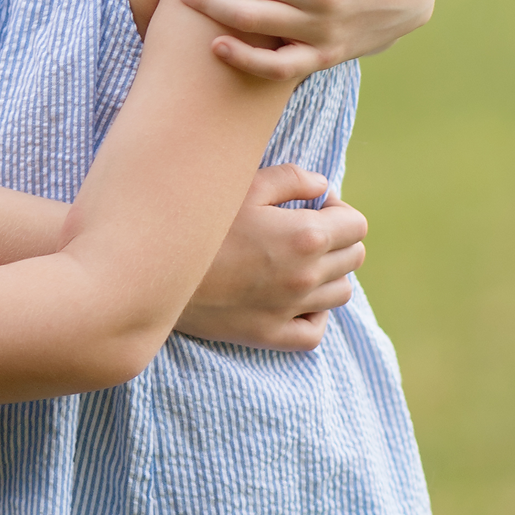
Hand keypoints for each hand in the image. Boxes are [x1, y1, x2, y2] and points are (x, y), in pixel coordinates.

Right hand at [175, 163, 366, 353]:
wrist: (156, 271)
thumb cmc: (200, 221)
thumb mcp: (244, 186)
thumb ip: (291, 179)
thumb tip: (322, 186)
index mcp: (306, 236)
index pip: (357, 225)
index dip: (339, 210)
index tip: (314, 206)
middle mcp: (307, 276)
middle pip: (354, 258)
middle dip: (338, 239)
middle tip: (303, 230)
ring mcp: (290, 309)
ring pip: (341, 294)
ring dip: (329, 274)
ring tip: (298, 262)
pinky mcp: (270, 334)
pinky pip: (315, 331)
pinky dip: (314, 315)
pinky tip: (294, 299)